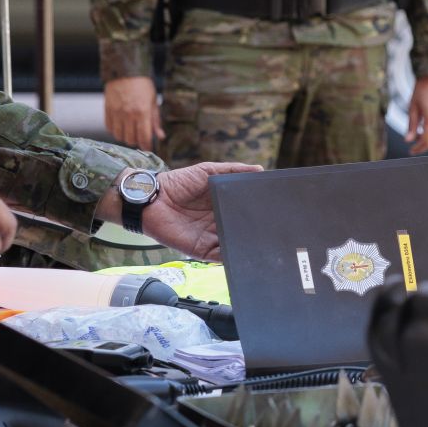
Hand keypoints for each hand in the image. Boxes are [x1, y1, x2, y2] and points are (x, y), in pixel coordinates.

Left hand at [103, 161, 261, 258]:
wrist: (152, 199)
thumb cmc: (178, 182)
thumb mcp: (208, 171)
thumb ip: (233, 170)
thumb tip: (260, 169)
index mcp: (223, 205)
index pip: (245, 211)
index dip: (258, 212)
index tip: (275, 212)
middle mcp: (220, 223)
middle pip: (242, 230)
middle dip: (255, 232)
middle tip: (273, 231)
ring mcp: (212, 238)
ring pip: (235, 244)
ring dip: (246, 245)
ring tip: (263, 245)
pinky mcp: (201, 250)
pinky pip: (220, 256)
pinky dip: (231, 257)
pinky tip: (242, 253)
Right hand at [104, 76, 160, 148]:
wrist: (125, 70)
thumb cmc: (142, 84)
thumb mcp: (153, 101)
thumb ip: (155, 120)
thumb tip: (160, 136)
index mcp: (142, 112)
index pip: (144, 137)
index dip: (147, 146)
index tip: (148, 147)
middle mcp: (128, 114)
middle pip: (130, 140)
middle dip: (136, 142)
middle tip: (140, 138)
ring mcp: (116, 113)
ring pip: (118, 136)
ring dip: (125, 137)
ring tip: (130, 132)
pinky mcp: (107, 110)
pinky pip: (109, 128)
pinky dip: (115, 130)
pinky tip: (121, 126)